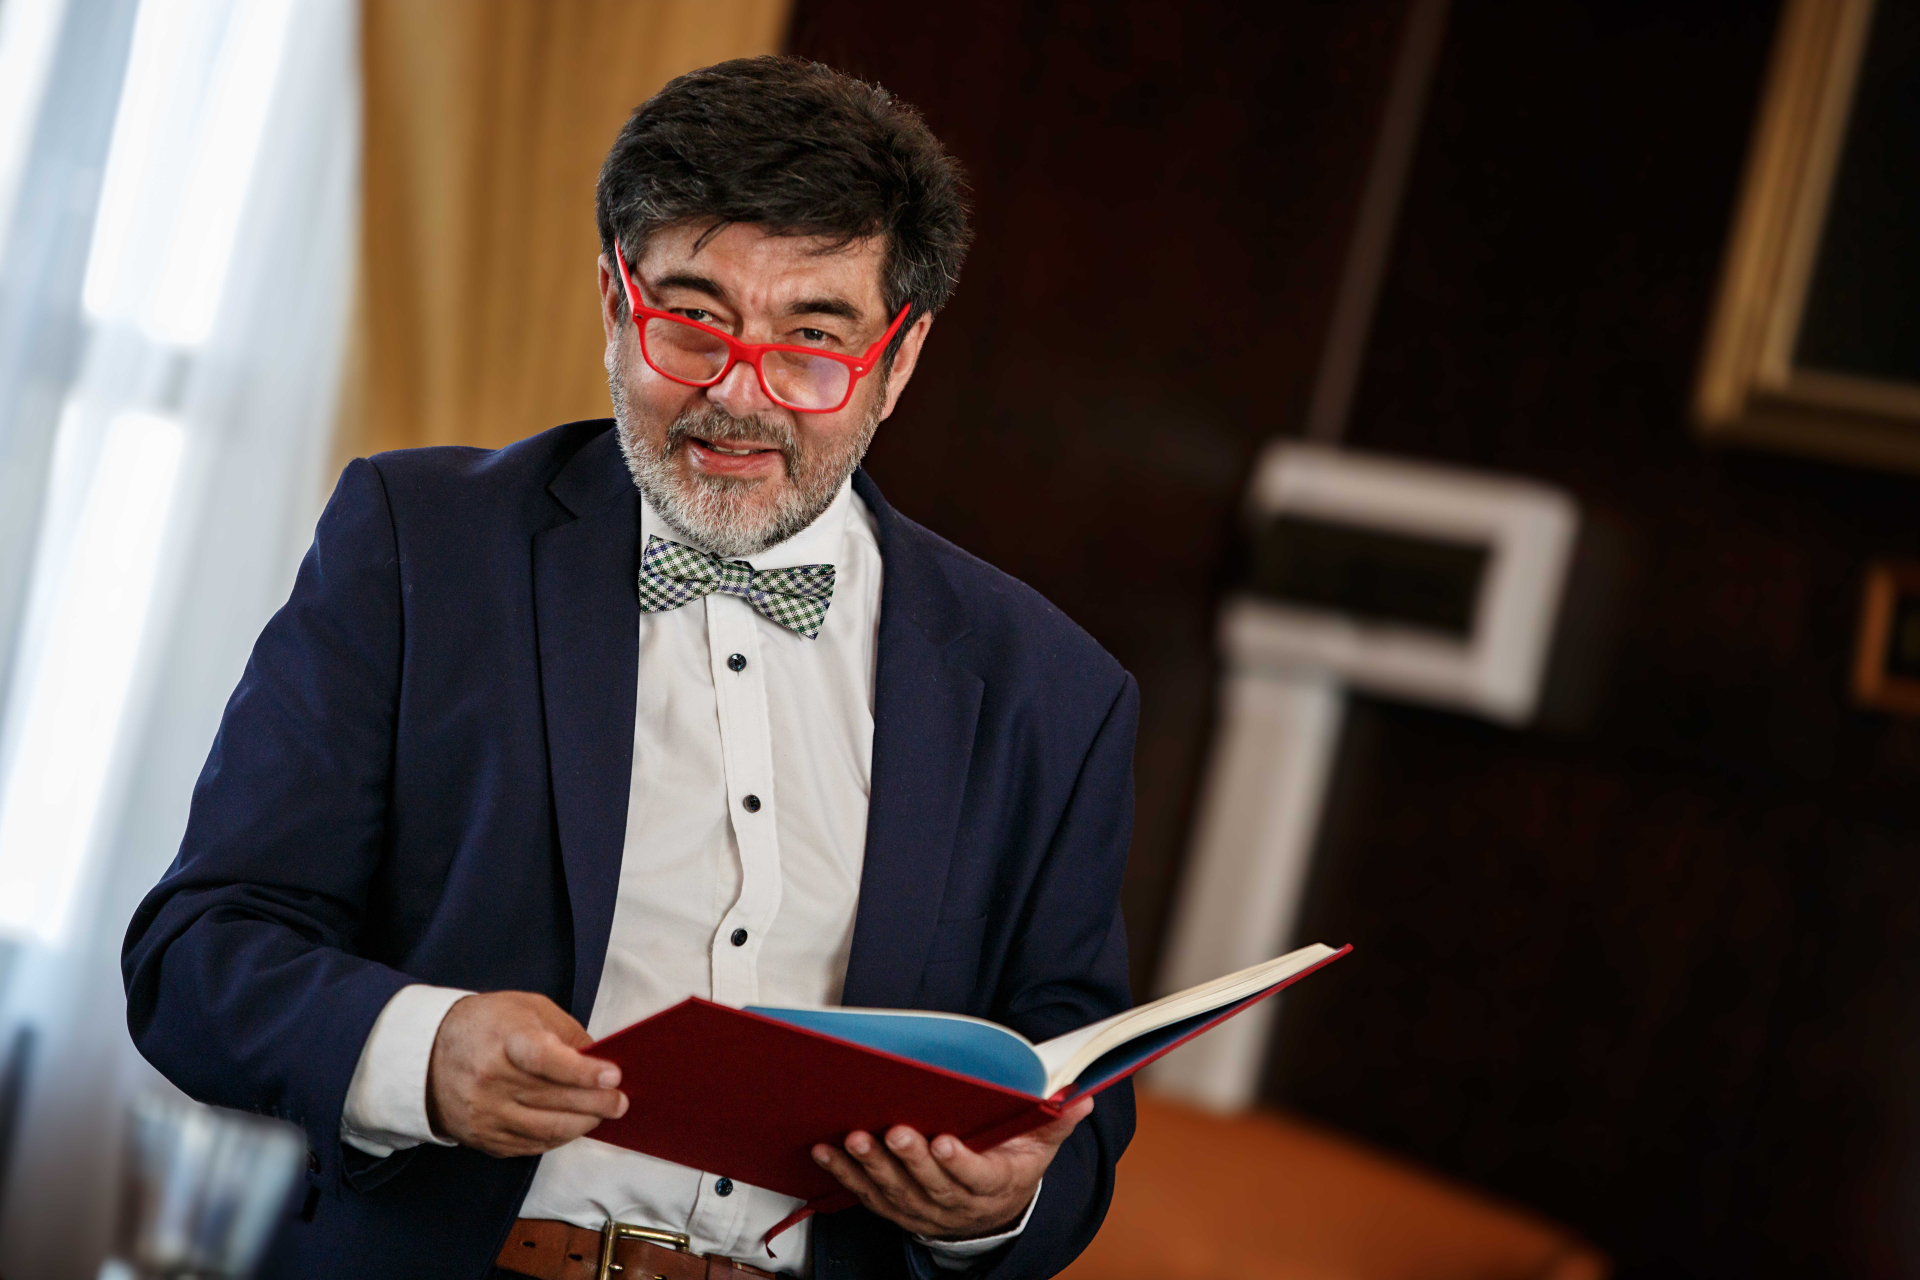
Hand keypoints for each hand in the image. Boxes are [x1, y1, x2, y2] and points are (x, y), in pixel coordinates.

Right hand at [425, 991, 627, 1157]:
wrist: (427, 1054)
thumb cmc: (486, 1024)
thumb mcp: (527, 1008)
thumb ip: (566, 1032)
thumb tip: (601, 1060)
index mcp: (503, 1041)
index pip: (546, 1061)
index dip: (583, 1071)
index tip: (613, 1076)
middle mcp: (491, 1081)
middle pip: (554, 1099)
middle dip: (597, 1103)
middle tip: (621, 1101)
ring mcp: (485, 1114)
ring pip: (547, 1129)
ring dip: (584, 1124)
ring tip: (604, 1113)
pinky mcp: (483, 1138)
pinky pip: (531, 1145)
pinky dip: (559, 1137)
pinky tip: (575, 1126)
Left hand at [810, 1096, 1093, 1241]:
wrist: (990, 1213)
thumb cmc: (1012, 1166)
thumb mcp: (1040, 1146)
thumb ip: (1056, 1121)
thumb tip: (1082, 1097)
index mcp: (991, 1185)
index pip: (975, 1178)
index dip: (959, 1164)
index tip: (944, 1142)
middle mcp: (952, 1204)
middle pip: (929, 1186)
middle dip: (910, 1159)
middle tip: (894, 1132)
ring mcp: (919, 1208)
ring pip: (893, 1191)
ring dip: (871, 1166)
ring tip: (855, 1139)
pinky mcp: (893, 1206)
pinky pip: (865, 1193)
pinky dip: (844, 1173)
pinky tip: (826, 1150)